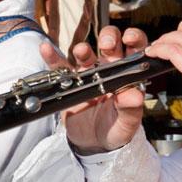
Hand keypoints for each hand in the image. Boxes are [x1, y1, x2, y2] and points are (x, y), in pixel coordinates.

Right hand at [43, 26, 147, 153]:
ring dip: (83, 49)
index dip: (135, 39)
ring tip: (81, 51)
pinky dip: (52, 57)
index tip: (130, 38)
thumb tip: (134, 96)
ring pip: (86, 53)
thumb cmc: (115, 129)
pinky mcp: (70, 82)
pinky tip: (46, 49)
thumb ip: (131, 109)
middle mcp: (109, 69)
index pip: (136, 50)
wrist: (93, 143)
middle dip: (109, 37)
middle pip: (110, 43)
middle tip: (107, 45)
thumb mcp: (126, 123)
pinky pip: (60, 67)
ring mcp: (88, 74)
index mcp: (128, 75)